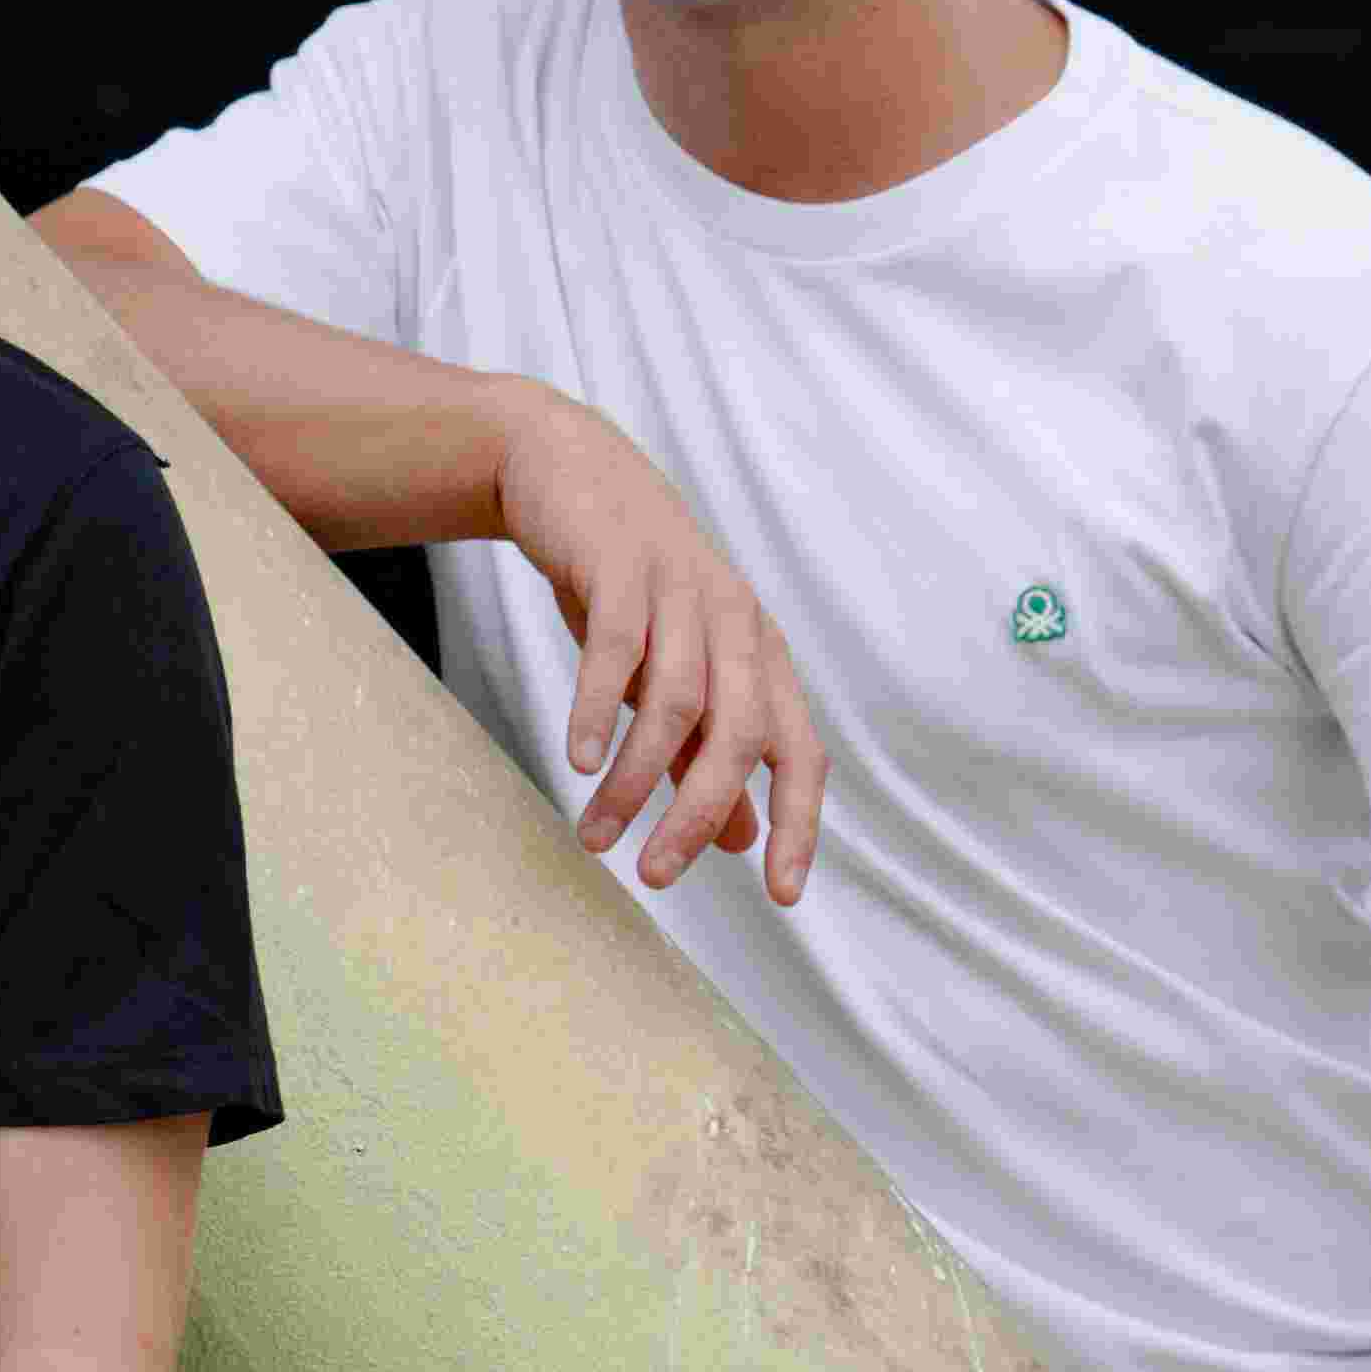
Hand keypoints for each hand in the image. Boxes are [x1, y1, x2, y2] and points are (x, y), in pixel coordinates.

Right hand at [491, 392, 823, 903]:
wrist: (569, 474)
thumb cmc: (625, 586)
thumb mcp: (671, 671)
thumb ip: (704, 754)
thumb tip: (742, 839)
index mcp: (760, 658)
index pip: (801, 754)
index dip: (800, 824)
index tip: (782, 896)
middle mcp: (737, 626)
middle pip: (742, 736)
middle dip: (700, 814)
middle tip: (654, 876)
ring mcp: (683, 592)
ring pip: (678, 702)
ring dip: (635, 778)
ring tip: (596, 834)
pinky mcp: (624, 568)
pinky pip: (618, 648)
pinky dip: (598, 708)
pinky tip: (577, 759)